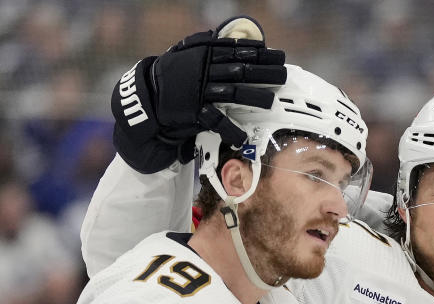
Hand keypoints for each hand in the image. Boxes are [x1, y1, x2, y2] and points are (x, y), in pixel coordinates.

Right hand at [111, 15, 285, 172]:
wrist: (146, 97)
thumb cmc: (170, 76)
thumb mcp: (182, 54)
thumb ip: (200, 43)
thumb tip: (217, 33)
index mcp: (204, 56)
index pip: (236, 52)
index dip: (259, 53)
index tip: (278, 54)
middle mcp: (204, 72)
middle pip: (240, 71)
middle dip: (264, 72)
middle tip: (284, 74)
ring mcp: (200, 92)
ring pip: (232, 93)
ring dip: (254, 97)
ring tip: (272, 102)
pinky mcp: (194, 111)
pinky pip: (216, 121)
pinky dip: (229, 130)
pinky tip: (243, 136)